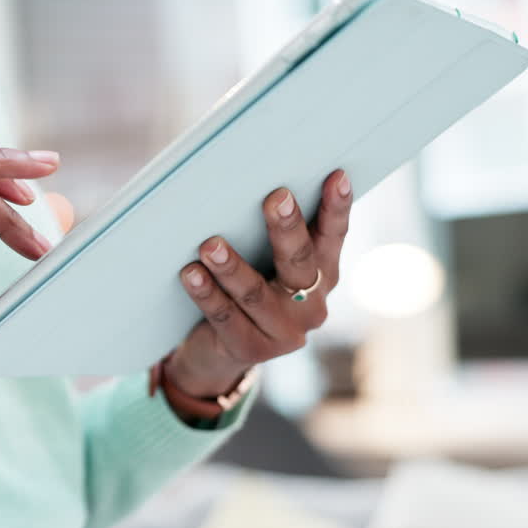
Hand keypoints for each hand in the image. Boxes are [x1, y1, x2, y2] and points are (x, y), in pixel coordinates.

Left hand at [165, 170, 352, 397]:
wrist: (220, 352)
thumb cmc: (246, 290)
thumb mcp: (266, 265)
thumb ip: (269, 236)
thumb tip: (250, 180)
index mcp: (323, 276)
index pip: (333, 237)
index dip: (337, 208)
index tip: (335, 175)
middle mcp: (311, 306)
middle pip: (299, 262)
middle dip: (287, 228)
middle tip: (276, 197)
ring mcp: (283, 332)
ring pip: (255, 293)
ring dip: (231, 267)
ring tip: (210, 245)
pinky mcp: (251, 349)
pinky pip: (224, 316)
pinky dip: (206, 293)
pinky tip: (190, 274)